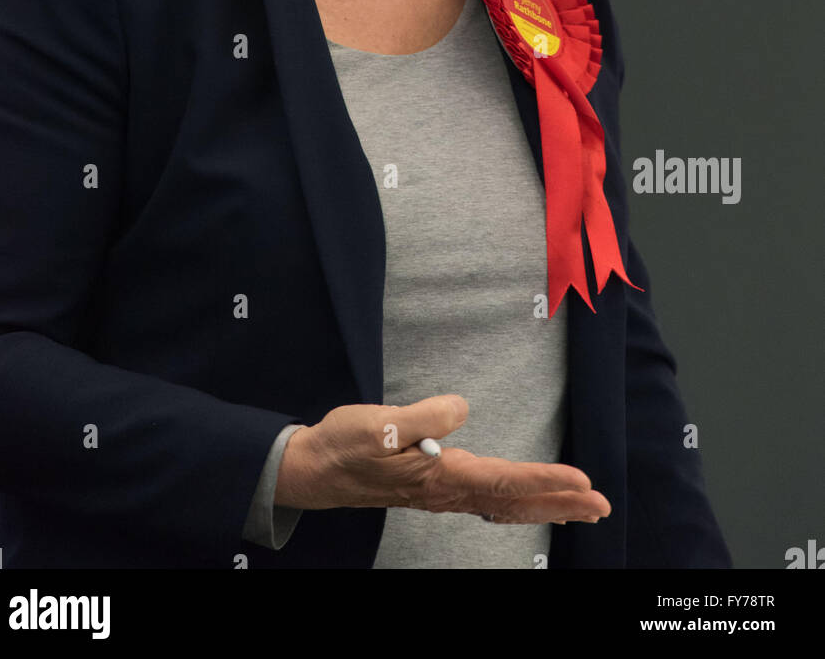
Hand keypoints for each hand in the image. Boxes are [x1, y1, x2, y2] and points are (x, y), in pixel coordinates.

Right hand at [274, 395, 610, 523]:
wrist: (316, 468)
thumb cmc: (346, 444)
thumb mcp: (380, 424)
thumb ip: (423, 416)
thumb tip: (461, 409)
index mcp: (440, 475)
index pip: (504, 481)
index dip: (545, 481)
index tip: (583, 483)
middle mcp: (447, 491)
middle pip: (514, 501)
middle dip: (560, 503)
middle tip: (602, 506)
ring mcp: (442, 493)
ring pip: (504, 505)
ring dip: (545, 505)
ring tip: (580, 508)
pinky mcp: (435, 487)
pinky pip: (488, 502)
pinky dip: (517, 503)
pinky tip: (525, 503)